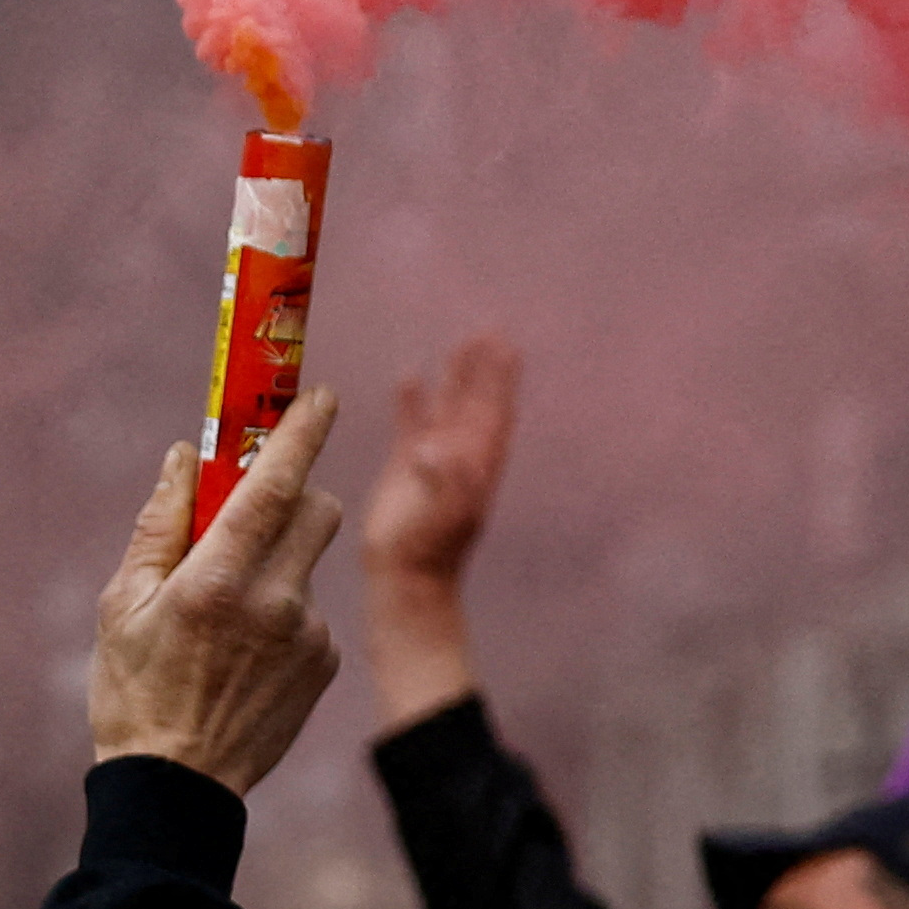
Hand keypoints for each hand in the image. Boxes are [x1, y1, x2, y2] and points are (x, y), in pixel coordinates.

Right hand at [85, 386, 343, 798]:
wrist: (178, 790)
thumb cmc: (134, 693)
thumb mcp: (121, 606)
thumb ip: (160, 525)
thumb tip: (185, 458)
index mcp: (216, 579)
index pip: (276, 482)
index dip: (301, 430)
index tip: (317, 395)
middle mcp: (273, 600)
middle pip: (319, 508)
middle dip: (296, 494)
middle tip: (257, 510)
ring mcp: (307, 634)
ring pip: (311, 561)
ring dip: (281, 563)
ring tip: (234, 613)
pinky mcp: (325, 664)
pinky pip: (312, 612)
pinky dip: (285, 615)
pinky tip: (247, 656)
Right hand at [360, 336, 517, 725]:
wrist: (405, 580)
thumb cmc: (428, 552)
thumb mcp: (443, 517)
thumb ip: (443, 481)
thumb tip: (430, 450)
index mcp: (478, 461)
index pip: (494, 409)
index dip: (500, 378)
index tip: (505, 342)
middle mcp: (460, 454)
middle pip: (476, 399)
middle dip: (483, 367)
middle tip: (489, 328)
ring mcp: (432, 459)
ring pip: (446, 407)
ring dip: (453, 376)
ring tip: (460, 342)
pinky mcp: (403, 468)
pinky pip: (411, 424)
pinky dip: (412, 401)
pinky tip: (409, 376)